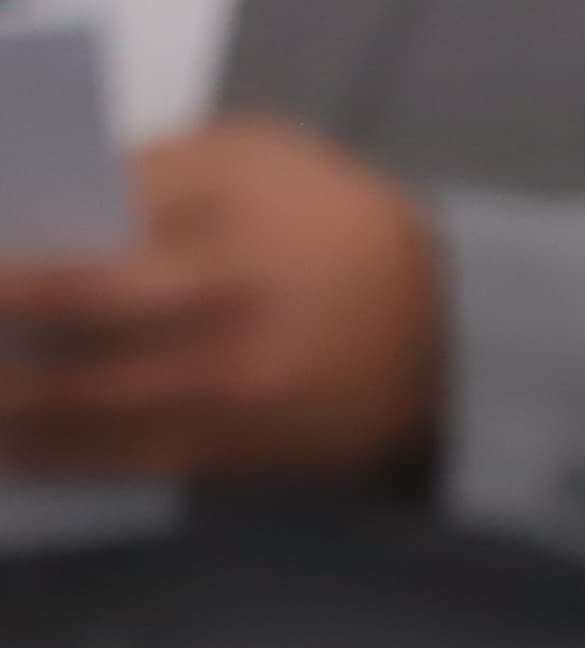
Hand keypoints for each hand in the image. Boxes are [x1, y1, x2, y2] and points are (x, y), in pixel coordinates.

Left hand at [0, 118, 439, 480]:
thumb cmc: (339, 225)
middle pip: (85, 333)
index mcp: (222, 235)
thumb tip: (54, 209)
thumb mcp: (254, 158)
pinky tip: (19, 455)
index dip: (13, 273)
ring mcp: (235, 400)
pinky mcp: (246, 455)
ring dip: (19, 417)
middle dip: (5, 341)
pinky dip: (72, 462)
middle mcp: (225, 323)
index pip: (89, 253)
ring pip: (102, 416)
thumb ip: (155, 172)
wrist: (451, 332)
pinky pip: (142, 463)